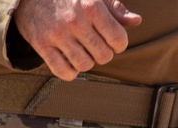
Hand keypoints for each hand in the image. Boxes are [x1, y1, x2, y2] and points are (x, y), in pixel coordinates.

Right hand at [14, 0, 142, 80]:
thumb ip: (115, 9)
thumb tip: (136, 21)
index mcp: (91, 6)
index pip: (119, 40)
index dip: (119, 44)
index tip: (111, 40)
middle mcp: (75, 21)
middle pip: (104, 56)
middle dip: (103, 53)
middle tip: (95, 45)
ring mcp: (57, 34)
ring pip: (85, 65)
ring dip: (87, 62)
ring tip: (82, 51)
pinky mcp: (42, 45)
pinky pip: (63, 72)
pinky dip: (70, 72)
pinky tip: (70, 61)